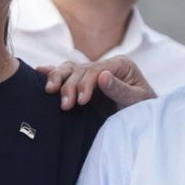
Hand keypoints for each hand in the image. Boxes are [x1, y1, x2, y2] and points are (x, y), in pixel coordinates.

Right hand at [39, 56, 155, 110]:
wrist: (144, 119)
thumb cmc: (144, 110)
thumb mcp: (138, 101)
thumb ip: (120, 90)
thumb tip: (103, 75)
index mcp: (120, 65)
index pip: (96, 70)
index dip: (85, 84)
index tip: (81, 102)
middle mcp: (104, 66)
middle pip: (79, 69)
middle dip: (69, 86)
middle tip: (65, 106)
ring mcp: (92, 73)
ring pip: (69, 69)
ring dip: (57, 79)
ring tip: (49, 92)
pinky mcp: (83, 84)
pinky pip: (66, 74)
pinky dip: (52, 73)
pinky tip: (39, 71)